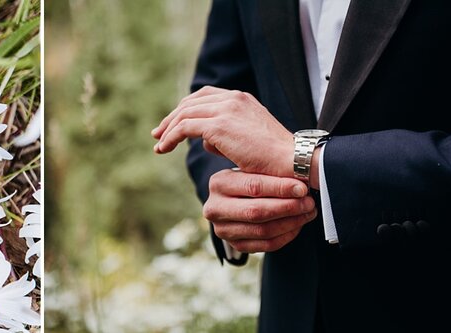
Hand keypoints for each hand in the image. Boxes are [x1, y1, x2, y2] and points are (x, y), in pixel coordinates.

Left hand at [152, 86, 293, 177]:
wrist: (292, 162)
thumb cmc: (274, 158)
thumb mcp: (249, 138)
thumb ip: (226, 134)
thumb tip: (206, 141)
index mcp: (241, 98)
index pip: (205, 96)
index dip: (187, 108)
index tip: (174, 124)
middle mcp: (233, 98)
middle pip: (191, 102)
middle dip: (172, 117)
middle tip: (159, 133)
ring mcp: (226, 109)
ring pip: (184, 114)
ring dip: (168, 130)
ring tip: (159, 145)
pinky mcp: (219, 126)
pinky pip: (184, 128)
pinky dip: (170, 137)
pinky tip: (163, 149)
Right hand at [205, 169, 316, 252]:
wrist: (237, 199)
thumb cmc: (251, 179)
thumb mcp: (251, 167)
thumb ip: (268, 168)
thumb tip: (301, 170)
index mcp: (218, 183)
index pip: (253, 187)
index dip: (281, 188)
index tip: (303, 188)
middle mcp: (215, 208)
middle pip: (256, 212)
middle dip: (288, 208)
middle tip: (309, 203)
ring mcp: (222, 229)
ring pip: (262, 231)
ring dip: (291, 223)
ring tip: (308, 213)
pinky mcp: (234, 244)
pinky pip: (265, 245)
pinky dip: (286, 236)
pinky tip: (297, 225)